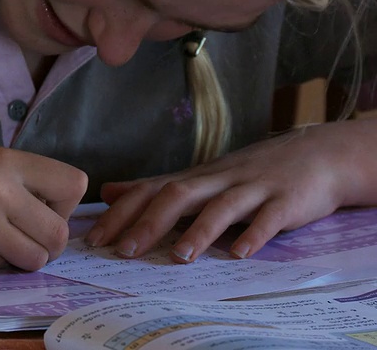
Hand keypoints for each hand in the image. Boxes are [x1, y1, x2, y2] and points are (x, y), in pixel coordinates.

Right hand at [0, 146, 86, 270]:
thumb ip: (17, 183)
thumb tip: (55, 212)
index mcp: (6, 158)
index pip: (75, 183)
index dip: (64, 205)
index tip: (40, 212)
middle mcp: (1, 183)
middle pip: (61, 229)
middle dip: (47, 243)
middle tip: (20, 240)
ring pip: (40, 255)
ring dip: (24, 259)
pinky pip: (6, 266)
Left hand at [85, 118, 376, 262]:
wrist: (315, 154)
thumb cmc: (248, 173)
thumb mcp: (198, 177)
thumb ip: (155, 188)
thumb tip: (109, 192)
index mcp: (194, 179)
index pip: (149, 191)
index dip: (121, 214)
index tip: (95, 240)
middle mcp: (218, 180)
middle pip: (178, 195)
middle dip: (149, 223)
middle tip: (124, 251)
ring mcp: (252, 188)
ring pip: (222, 205)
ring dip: (199, 230)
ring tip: (179, 256)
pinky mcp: (285, 201)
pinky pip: (269, 218)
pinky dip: (254, 234)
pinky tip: (240, 253)